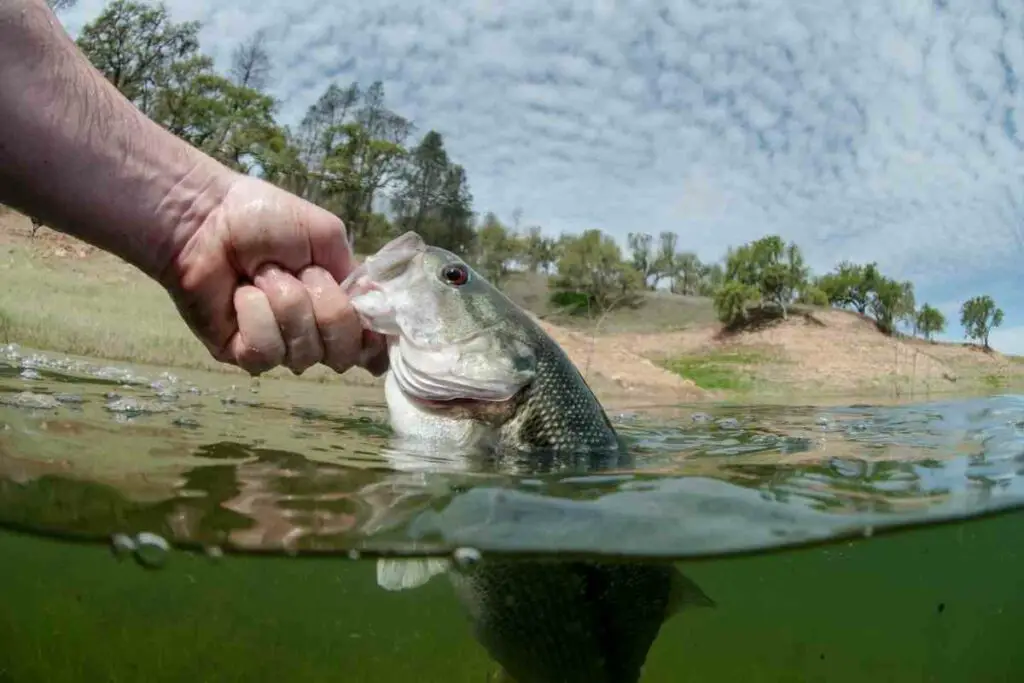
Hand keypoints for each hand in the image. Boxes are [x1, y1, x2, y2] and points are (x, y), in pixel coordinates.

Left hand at [162, 175, 388, 376]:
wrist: (207, 217)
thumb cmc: (267, 219)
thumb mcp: (327, 237)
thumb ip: (357, 278)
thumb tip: (380, 318)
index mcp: (338, 308)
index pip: (368, 346)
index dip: (371, 341)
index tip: (366, 322)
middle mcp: (313, 334)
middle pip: (341, 352)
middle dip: (325, 307)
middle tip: (299, 272)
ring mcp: (279, 348)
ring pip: (303, 351)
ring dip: (285, 302)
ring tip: (262, 275)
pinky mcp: (242, 354)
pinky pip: (266, 350)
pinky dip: (256, 316)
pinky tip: (243, 294)